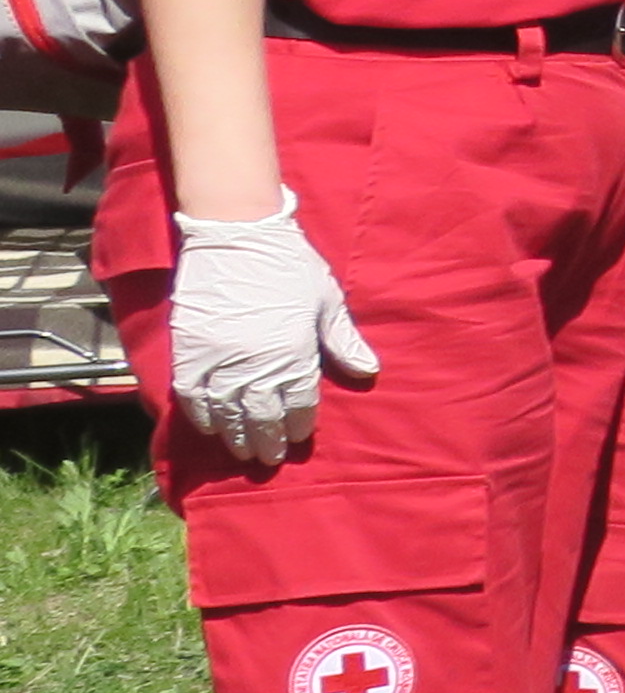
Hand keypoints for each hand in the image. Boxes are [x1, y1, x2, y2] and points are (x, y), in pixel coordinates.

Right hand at [167, 193, 374, 468]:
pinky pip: (190, 394)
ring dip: (234, 435)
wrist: (236, 233)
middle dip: (266, 440)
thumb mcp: (326, 300)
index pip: (297, 404)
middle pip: (260, 416)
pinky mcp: (188, 348)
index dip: (298, 424)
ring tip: (242, 452)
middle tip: (269, 458)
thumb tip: (368, 371)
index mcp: (292, 352)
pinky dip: (200, 415)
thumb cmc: (289, 265)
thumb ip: (342, 341)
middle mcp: (254, 362)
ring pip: (224, 412)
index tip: (299, 438)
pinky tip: (209, 427)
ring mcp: (217, 357)